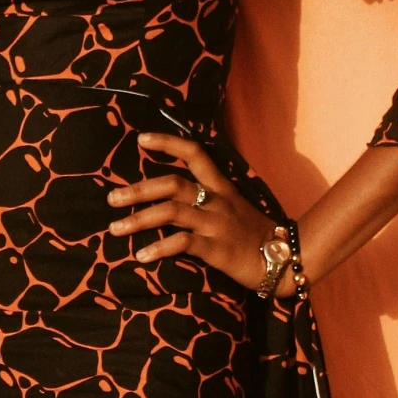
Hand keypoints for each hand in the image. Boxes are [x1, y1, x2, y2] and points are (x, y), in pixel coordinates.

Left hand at [107, 131, 295, 296]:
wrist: (285, 259)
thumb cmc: (254, 234)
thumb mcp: (234, 207)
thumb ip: (208, 197)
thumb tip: (175, 195)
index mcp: (220, 187)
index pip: (194, 153)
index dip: (168, 141)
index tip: (141, 138)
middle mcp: (216, 200)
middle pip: (172, 184)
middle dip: (138, 189)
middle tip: (111, 199)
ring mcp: (216, 223)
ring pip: (171, 212)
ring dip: (139, 219)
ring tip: (116, 228)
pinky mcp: (218, 248)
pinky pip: (183, 243)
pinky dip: (159, 249)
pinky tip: (142, 256)